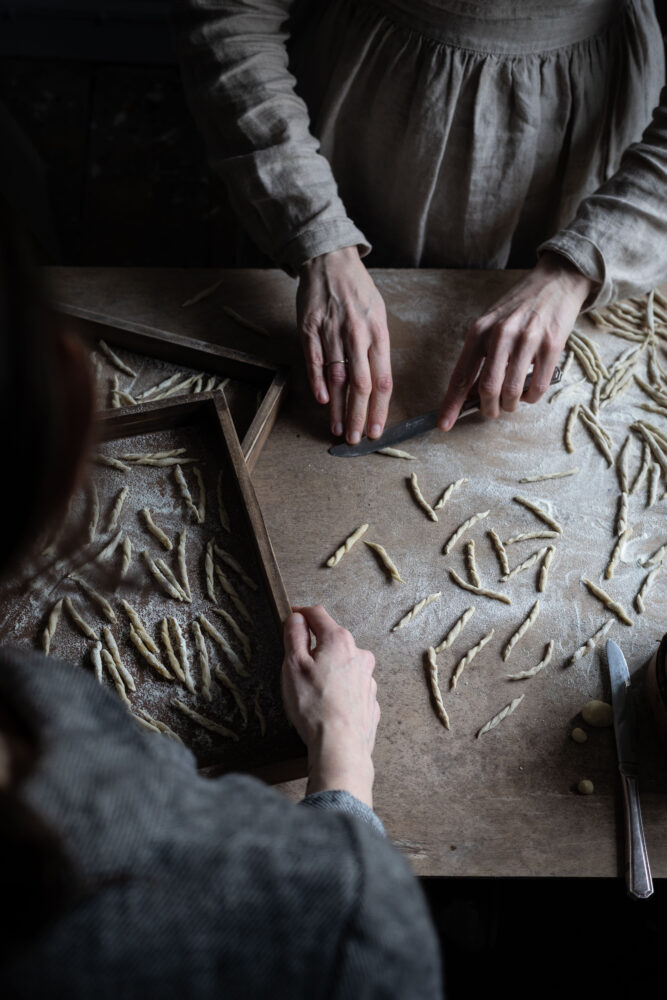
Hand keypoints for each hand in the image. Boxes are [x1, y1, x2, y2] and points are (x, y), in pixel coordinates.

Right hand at [282, 605, 379, 806]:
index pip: (318, 614)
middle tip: (296, 662)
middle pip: (333, 639)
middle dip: (315, 645)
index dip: (301, 613)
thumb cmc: (314, 705)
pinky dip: (339, 689)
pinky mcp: (370, 700)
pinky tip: (327, 704)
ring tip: (312, 689)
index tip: (292, 616)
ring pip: (344, 664)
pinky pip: (351, 686)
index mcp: (339, 641)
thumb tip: (297, 618)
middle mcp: (359, 655)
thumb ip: (294, 636)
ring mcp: (368, 679)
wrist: (340, 746)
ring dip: (329, 668)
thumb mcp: (293, 665)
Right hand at [297, 246, 392, 443]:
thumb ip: (377, 349)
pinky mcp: (309, 328)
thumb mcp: (378, 315)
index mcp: (378, 333)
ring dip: (337, 408)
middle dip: (358, 416)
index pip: (383, 380)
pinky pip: (315, 360)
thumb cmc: (357, 292)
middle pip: (361, 385)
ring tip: (338, 430)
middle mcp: (357, 335)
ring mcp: (332, 332)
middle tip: (355, 439)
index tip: (376, 430)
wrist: (329, 260)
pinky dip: (318, 382)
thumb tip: (376, 385)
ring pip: (337, 378)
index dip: (380, 409)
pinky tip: (322, 401)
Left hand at [438, 252, 593, 429]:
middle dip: (488, 409)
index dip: (451, 404)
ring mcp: (527, 339)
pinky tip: (530, 390)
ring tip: (513, 399)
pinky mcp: (551, 344)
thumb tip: (471, 393)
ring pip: (512, 391)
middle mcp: (500, 334)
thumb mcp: (491, 323)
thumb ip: (480, 355)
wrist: (556, 281)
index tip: (444, 425)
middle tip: (492, 411)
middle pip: (487, 388)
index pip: (461, 375)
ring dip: (511, 404)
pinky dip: (532, 397)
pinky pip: (537, 386)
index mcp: (479, 331)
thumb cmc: (519, 307)